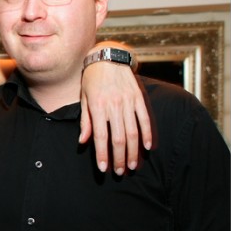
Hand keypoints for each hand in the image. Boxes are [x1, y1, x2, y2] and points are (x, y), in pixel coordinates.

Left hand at [79, 44, 151, 174]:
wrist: (108, 57)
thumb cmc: (92, 80)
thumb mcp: (83, 98)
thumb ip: (85, 121)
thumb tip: (83, 142)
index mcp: (97, 107)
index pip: (100, 136)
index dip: (102, 154)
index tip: (104, 168)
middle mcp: (113, 106)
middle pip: (119, 138)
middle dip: (119, 158)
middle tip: (120, 172)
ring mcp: (128, 102)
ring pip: (133, 132)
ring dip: (133, 151)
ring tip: (132, 165)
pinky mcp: (139, 98)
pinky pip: (145, 119)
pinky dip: (147, 134)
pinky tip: (147, 147)